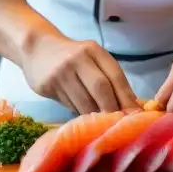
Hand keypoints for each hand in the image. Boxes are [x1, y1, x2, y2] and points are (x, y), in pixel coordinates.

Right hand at [21, 33, 137, 113]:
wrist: (36, 47)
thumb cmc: (72, 55)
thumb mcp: (91, 58)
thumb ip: (108, 77)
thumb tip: (130, 105)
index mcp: (93, 50)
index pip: (115, 76)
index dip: (127, 97)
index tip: (136, 114)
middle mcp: (77, 59)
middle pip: (101, 89)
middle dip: (112, 109)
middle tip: (119, 124)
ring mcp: (61, 72)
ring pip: (84, 101)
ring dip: (96, 116)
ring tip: (103, 124)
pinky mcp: (47, 85)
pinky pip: (69, 105)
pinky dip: (80, 113)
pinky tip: (83, 117)